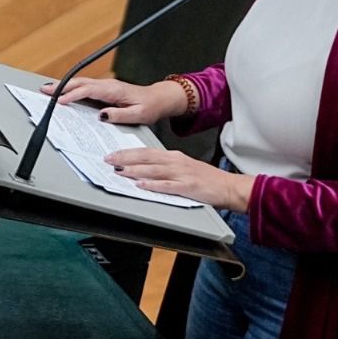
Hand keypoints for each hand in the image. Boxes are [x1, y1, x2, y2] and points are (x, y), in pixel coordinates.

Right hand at [38, 77, 188, 124]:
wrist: (158, 99)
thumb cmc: (150, 107)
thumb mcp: (139, 115)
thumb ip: (120, 116)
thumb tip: (101, 115)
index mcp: (114, 90)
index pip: (89, 91)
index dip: (73, 95)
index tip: (60, 101)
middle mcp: (108, 85)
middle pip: (80, 83)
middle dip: (61, 86)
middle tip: (45, 90)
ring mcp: (105, 86)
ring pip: (81, 83)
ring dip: (64, 85)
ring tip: (47, 89)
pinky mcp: (104, 89)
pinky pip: (85, 86)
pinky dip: (71, 87)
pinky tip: (63, 91)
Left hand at [105, 148, 254, 211]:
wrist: (228, 186)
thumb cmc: (206, 179)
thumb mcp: (183, 167)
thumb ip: (165, 168)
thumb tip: (143, 170)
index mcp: (174, 156)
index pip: (146, 151)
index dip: (128, 152)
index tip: (113, 153)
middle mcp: (176, 161)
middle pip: (146, 158)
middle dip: (125, 158)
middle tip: (109, 160)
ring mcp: (182, 174)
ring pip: (153, 170)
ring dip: (134, 170)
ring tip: (119, 171)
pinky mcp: (188, 187)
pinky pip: (167, 186)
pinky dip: (153, 185)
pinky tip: (142, 185)